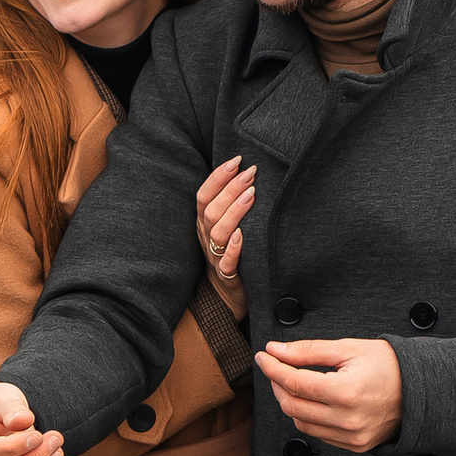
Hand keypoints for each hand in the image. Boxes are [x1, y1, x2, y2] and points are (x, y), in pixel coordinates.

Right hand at [193, 156, 253, 318]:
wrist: (228, 295)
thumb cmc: (232, 252)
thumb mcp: (226, 225)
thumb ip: (230, 203)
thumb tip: (248, 170)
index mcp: (204, 223)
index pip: (204, 195)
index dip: (217, 177)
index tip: (236, 160)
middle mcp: (206, 238)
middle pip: (211, 210)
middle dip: (230, 188)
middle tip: (250, 172)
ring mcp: (214, 257)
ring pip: (218, 233)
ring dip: (234, 212)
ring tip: (251, 194)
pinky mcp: (226, 276)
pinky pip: (226, 263)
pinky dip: (233, 249)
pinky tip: (242, 236)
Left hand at [255, 336, 403, 451]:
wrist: (421, 390)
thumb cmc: (389, 366)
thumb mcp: (348, 349)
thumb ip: (308, 351)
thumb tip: (275, 351)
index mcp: (346, 391)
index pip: (293, 382)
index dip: (273, 368)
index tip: (264, 357)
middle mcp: (347, 419)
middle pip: (291, 405)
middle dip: (277, 385)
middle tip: (277, 367)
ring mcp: (351, 436)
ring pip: (300, 422)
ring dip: (290, 402)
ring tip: (295, 383)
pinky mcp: (354, 445)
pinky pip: (317, 433)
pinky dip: (307, 416)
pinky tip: (313, 400)